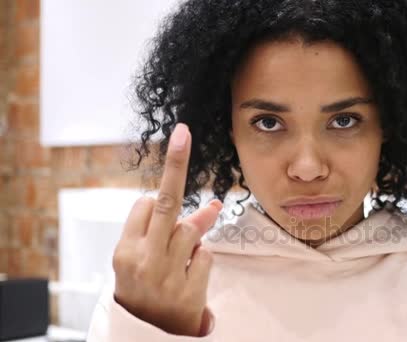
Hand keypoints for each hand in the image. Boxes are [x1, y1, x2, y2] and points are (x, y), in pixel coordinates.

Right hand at [112, 123, 221, 335]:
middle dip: (175, 166)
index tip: (171, 165)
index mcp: (124, 250)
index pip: (144, 204)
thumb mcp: (142, 258)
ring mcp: (166, 277)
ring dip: (195, 233)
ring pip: (191, 229)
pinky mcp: (188, 293)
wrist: (147, 333)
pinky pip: (206, 256)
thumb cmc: (145, 285)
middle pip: (165, 204)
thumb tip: (211, 205)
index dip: (158, 196)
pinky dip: (202, 259)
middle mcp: (142, 260)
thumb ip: (166, 229)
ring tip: (182, 255)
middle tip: (183, 134)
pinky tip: (189, 275)